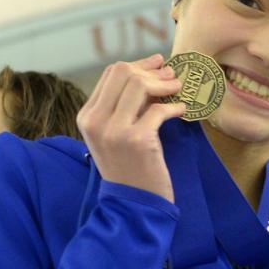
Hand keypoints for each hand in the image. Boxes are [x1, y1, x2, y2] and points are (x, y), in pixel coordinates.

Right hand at [76, 54, 186, 201]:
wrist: (133, 204)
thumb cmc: (130, 168)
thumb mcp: (117, 135)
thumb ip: (126, 107)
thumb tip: (152, 74)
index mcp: (87, 116)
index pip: (110, 74)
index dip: (137, 65)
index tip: (157, 65)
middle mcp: (96, 121)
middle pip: (123, 73)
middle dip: (151, 70)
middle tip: (172, 75)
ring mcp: (115, 130)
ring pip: (139, 85)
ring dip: (164, 83)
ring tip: (178, 87)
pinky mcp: (137, 140)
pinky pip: (159, 109)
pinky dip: (174, 106)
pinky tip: (182, 109)